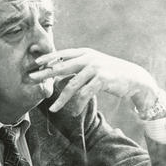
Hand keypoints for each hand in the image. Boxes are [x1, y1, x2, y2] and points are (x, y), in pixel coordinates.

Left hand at [28, 48, 160, 115]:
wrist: (134, 78)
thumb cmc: (112, 73)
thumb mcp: (94, 66)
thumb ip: (77, 68)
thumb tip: (58, 76)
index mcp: (85, 53)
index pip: (63, 54)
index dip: (48, 58)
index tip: (35, 63)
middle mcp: (89, 58)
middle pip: (62, 67)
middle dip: (45, 73)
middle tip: (31, 78)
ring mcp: (95, 68)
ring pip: (72, 85)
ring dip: (62, 99)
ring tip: (54, 108)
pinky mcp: (102, 79)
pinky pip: (85, 94)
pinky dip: (78, 105)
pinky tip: (75, 112)